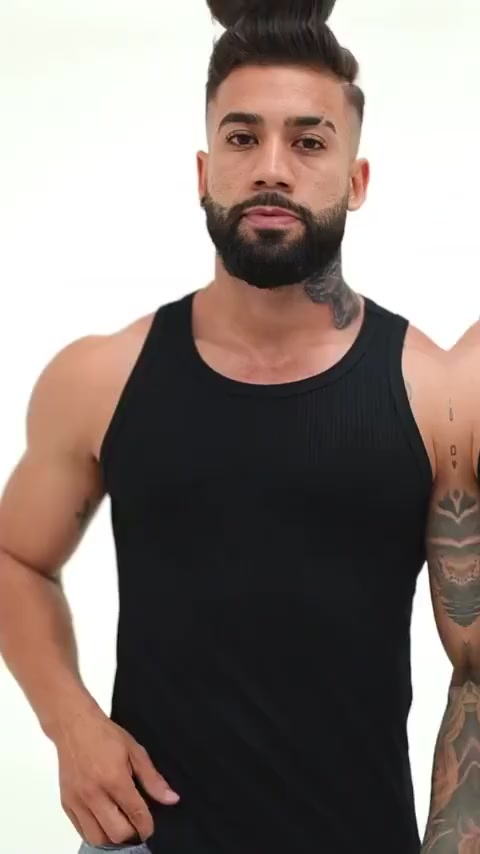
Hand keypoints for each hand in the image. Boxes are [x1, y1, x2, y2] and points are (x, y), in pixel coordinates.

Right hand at [53, 705, 178, 846]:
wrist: (74, 726)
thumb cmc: (105, 735)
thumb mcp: (135, 750)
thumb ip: (152, 778)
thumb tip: (171, 798)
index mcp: (114, 778)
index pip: (135, 814)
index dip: (147, 826)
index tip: (150, 828)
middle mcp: (94, 793)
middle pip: (116, 833)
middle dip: (131, 835)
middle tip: (136, 826)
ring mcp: (77, 800)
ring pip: (96, 838)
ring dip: (111, 837)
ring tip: (120, 824)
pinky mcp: (66, 803)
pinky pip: (81, 830)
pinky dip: (94, 832)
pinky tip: (104, 821)